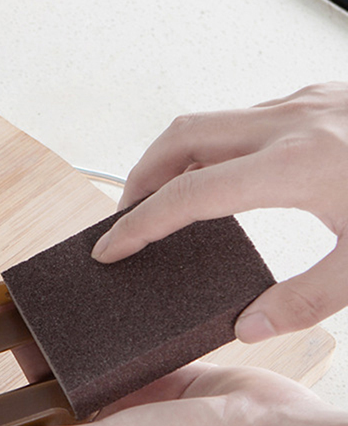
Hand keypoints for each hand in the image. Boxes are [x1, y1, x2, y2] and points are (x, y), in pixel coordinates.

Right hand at [90, 82, 347, 342]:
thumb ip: (304, 300)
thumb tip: (247, 326)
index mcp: (295, 167)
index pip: (187, 195)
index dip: (139, 225)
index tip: (110, 248)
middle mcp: (289, 124)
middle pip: (179, 138)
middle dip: (140, 179)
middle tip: (125, 221)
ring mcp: (303, 104)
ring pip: (206, 121)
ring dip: (171, 159)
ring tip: (161, 201)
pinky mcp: (317, 99)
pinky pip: (240, 118)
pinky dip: (209, 147)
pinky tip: (222, 179)